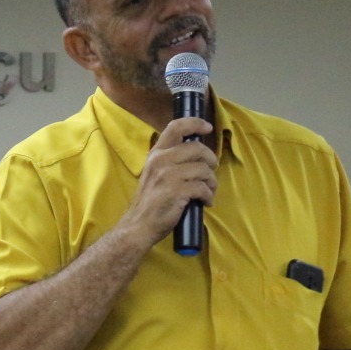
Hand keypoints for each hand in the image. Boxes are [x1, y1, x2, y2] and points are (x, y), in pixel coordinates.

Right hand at [122, 117, 216, 247]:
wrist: (138, 225)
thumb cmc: (150, 201)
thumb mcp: (154, 173)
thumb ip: (170, 161)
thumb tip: (196, 153)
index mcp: (156, 153)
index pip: (176, 127)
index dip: (195, 123)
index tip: (207, 128)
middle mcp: (161, 160)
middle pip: (197, 148)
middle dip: (211, 160)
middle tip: (211, 172)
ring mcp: (168, 175)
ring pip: (204, 169)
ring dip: (212, 182)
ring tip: (209, 191)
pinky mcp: (177, 191)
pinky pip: (203, 187)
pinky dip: (208, 196)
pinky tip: (205, 202)